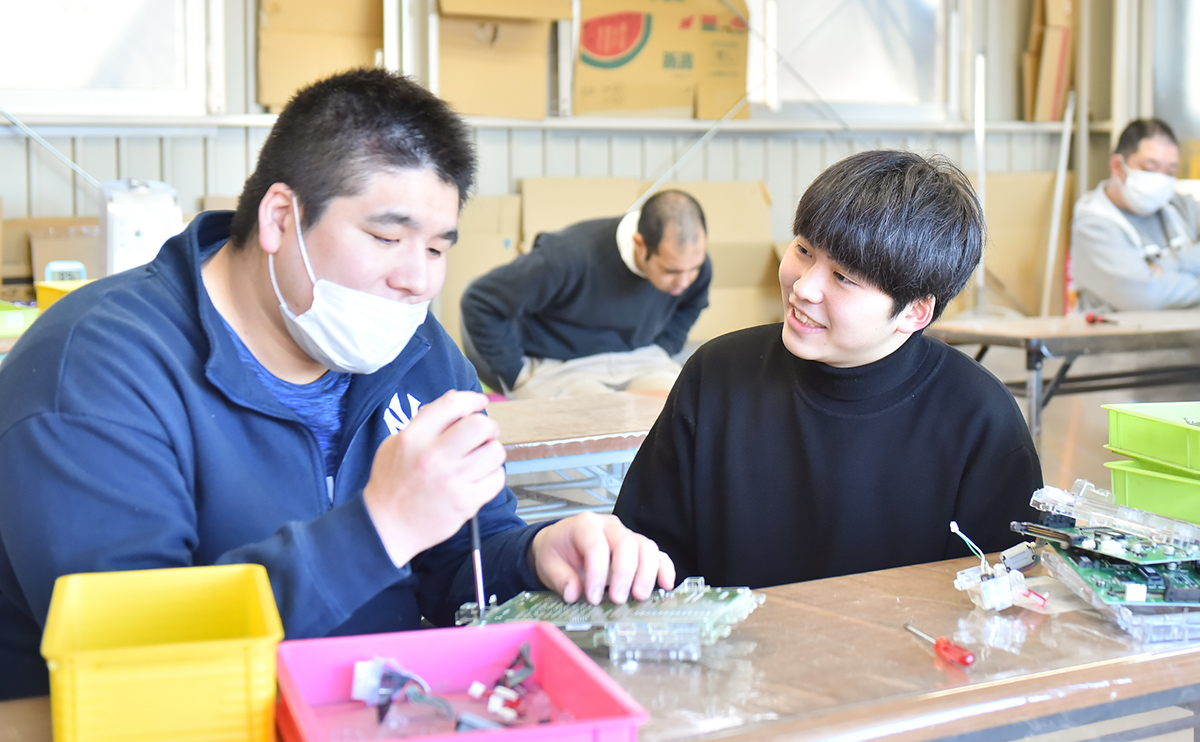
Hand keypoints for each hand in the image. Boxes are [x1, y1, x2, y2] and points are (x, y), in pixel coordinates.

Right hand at [363, 390, 505, 566]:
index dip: (472, 399)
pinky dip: (492, 476)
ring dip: (492, 452)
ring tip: (479, 459)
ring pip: (495, 452)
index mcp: (414, 438)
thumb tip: (458, 410)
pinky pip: (497, 479)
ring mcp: (452, 481)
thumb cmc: (391, 484)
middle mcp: (434, 457)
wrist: (386, 527)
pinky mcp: (466, 502)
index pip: (453, 404)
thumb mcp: (395, 444)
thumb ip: (423, 424)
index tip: (479, 403)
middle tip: (482, 435)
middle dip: (487, 427)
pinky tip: (478, 478)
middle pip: (480, 426)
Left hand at [529, 512, 674, 604]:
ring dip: (646, 573)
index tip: (593, 597)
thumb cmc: (557, 552)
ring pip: (645, 547)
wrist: (560, 545)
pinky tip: (665, 585)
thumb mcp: (548, 565)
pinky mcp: (638, 549)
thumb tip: (573, 593)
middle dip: (624, 573)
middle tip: (618, 599)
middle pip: (626, 544)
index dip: (597, 572)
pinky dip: (664, 568)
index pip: (597, 545)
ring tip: (639, 596)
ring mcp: (627, 535)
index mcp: (585, 525)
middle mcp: (609, 526)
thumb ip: (560, 578)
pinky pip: (656, 554)